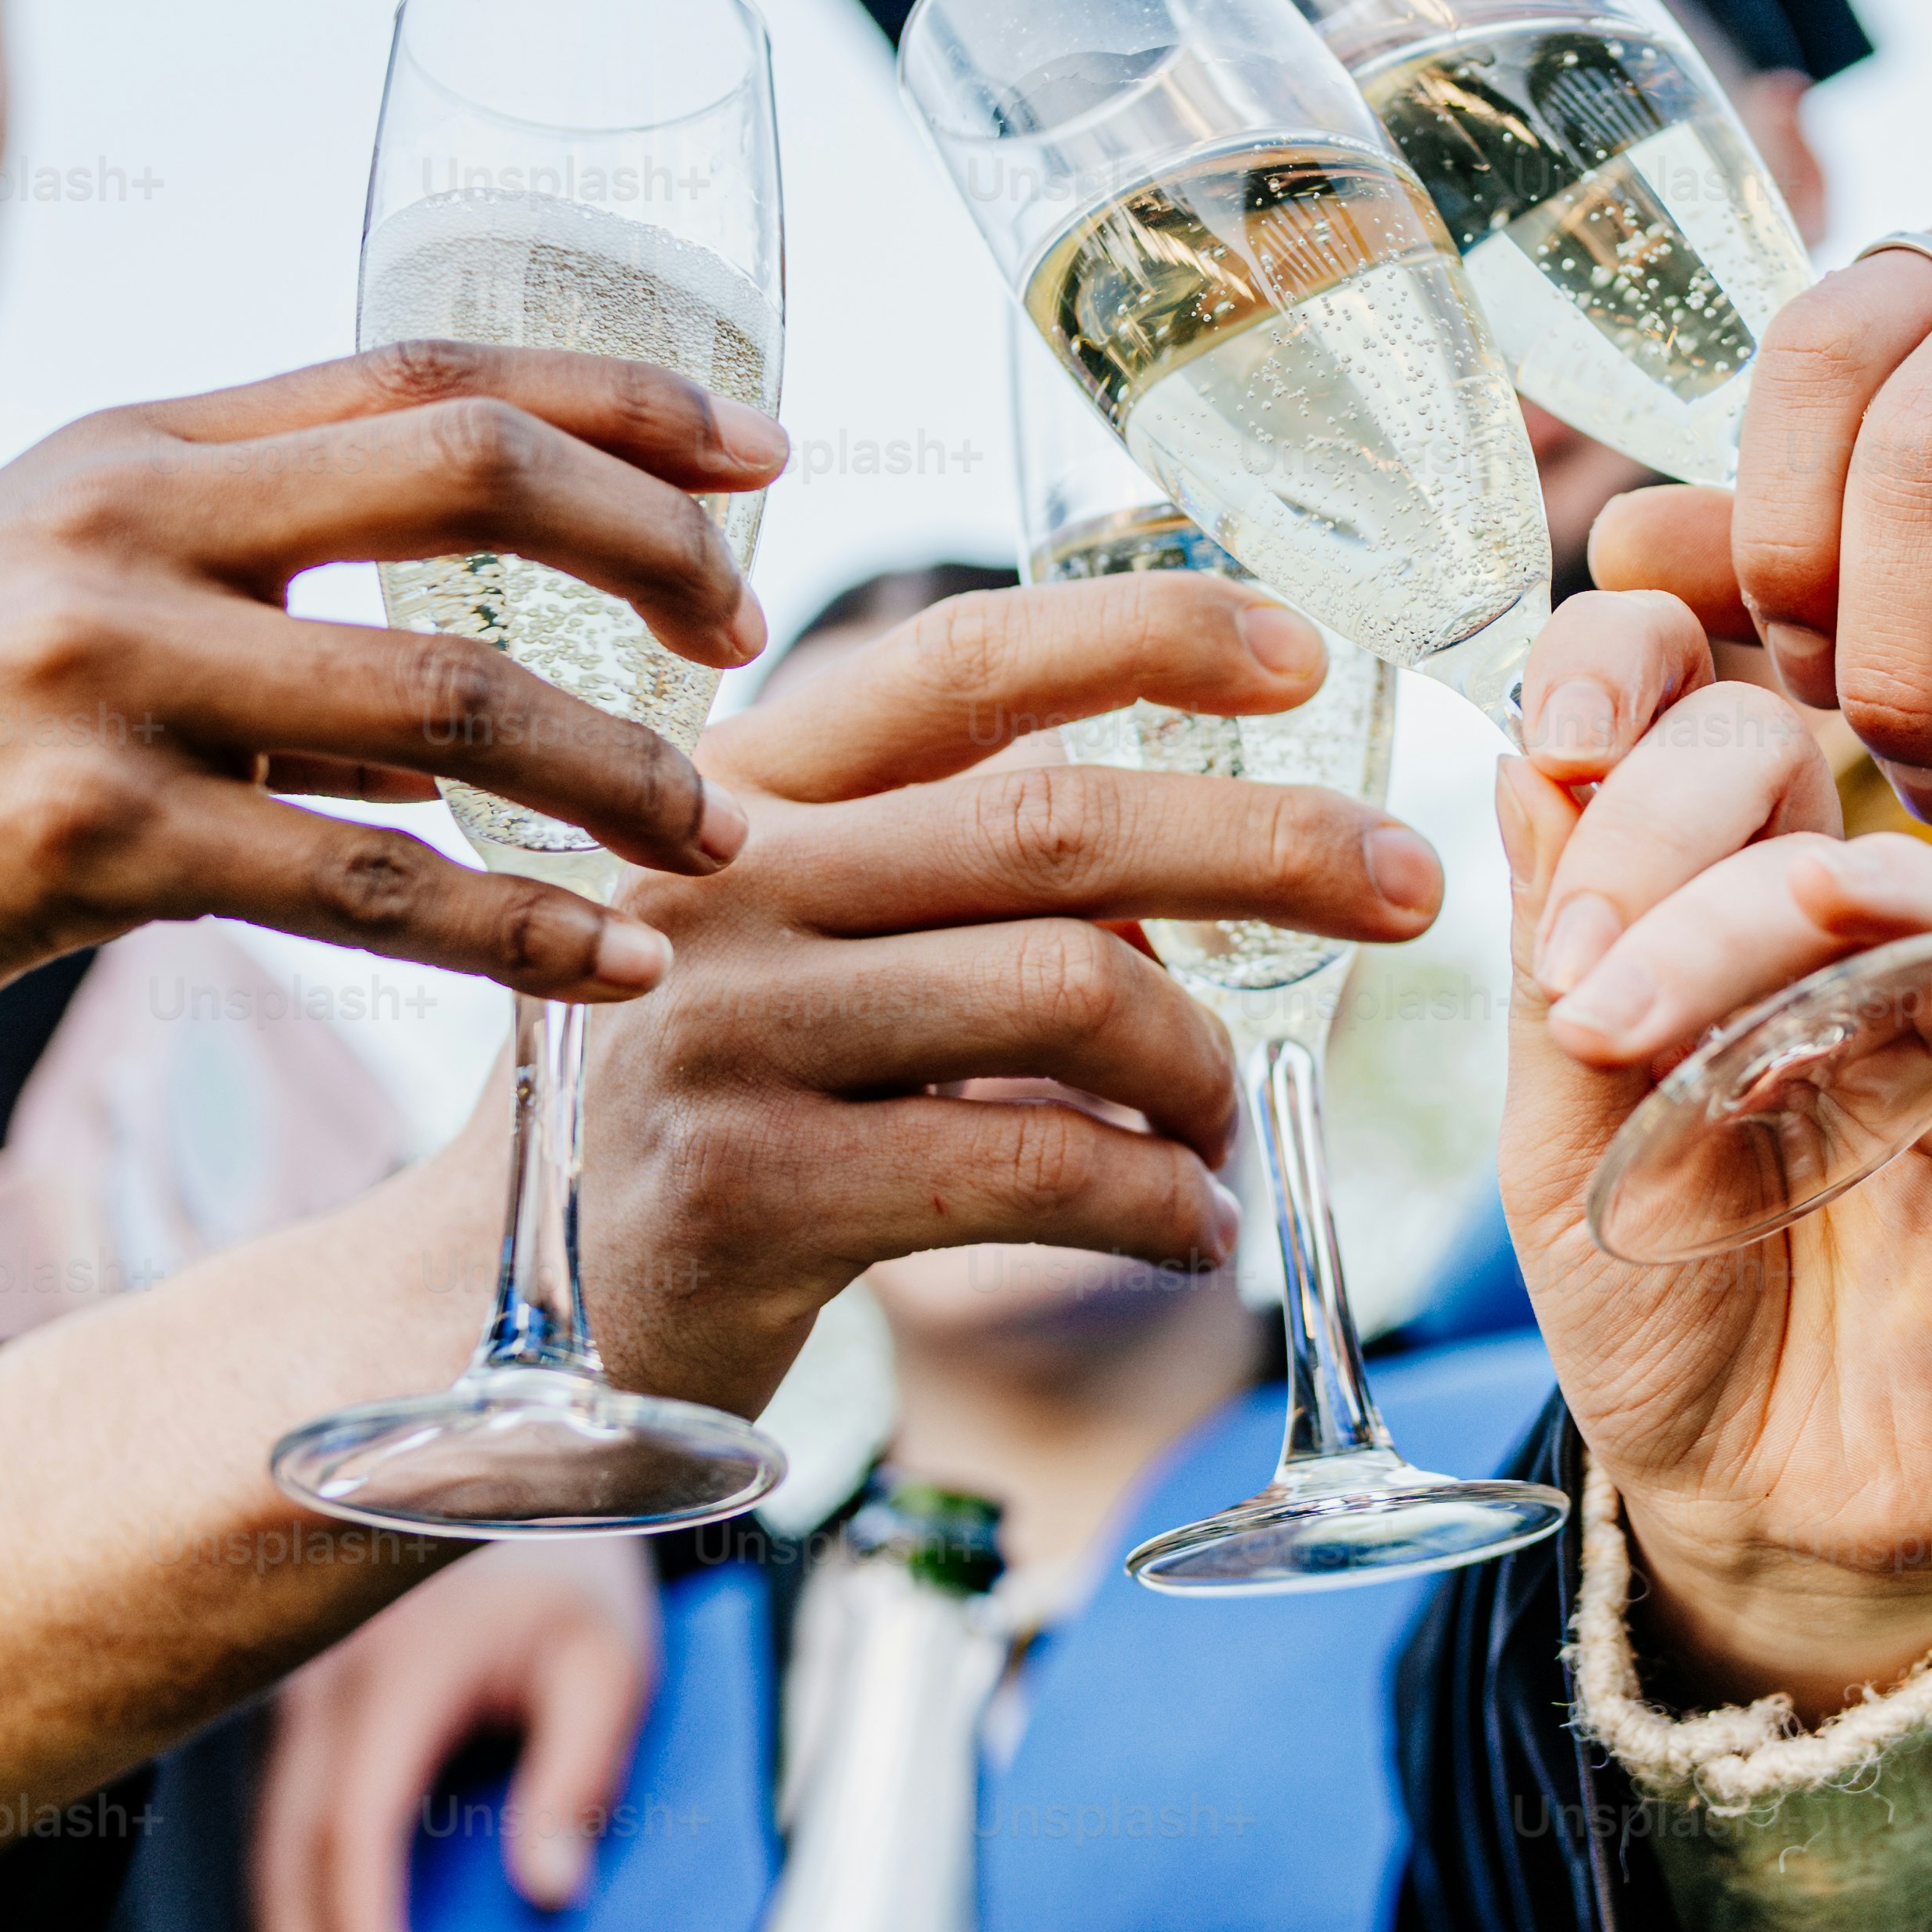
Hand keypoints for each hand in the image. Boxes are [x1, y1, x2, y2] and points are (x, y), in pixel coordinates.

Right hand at [0, 337, 782, 1078]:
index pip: (437, 373)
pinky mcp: (76, 840)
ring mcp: (98, 676)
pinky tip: (611, 972)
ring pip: (450, 703)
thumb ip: (231, 584)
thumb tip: (430, 652)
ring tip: (724, 839)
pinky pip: (360, 884)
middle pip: (477, 482)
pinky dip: (512, 932)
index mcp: (138, 442)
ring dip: (620, 776)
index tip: (771, 453)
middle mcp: (129, 523)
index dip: (628, 405)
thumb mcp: (42, 590)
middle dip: (657, 553)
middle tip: (758, 645)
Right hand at [258, 1540, 667, 1931]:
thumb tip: (549, 1893)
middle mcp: (322, 1696)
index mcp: (393, 1673)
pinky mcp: (309, 1731)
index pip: (358, 1825)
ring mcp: (301, 1712)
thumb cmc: (576, 1565)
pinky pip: (287, 1847)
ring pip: (270, 1868)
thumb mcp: (612, 1658)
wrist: (516, 1463)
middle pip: (287, 1871)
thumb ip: (581, 1770)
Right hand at [577, 574, 1444, 1423]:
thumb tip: (1191, 880)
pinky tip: (1193, 1231)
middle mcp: (721, 880)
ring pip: (1075, 993)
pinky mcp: (752, 1189)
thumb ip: (962, 880)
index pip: (961, 663)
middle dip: (1270, 846)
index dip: (1143, 632)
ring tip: (1222, 1127)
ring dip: (1204, 1068)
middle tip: (1409, 889)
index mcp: (744, 785)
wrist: (521, 1299)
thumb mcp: (804, 942)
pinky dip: (1158, 1201)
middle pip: (1056, 826)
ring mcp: (725, 1032)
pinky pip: (1036, 1167)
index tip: (1307, 646)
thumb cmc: (719, 1097)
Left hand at [1504, 594, 1931, 1713]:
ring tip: (1605, 1027)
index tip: (1552, 734)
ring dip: (1704, 900)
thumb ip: (1558, 947)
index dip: (1615, 656)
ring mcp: (1915, 974)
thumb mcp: (1550, 1120)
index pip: (1673, 685)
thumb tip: (1528, 752)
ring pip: (1841, 826)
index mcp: (1688, 886)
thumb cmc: (1656, 1302)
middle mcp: (1807, 905)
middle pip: (1756, 720)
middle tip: (1567, 964)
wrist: (1757, 1491)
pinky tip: (1752, 1055)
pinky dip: (1837, 956)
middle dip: (1639, 799)